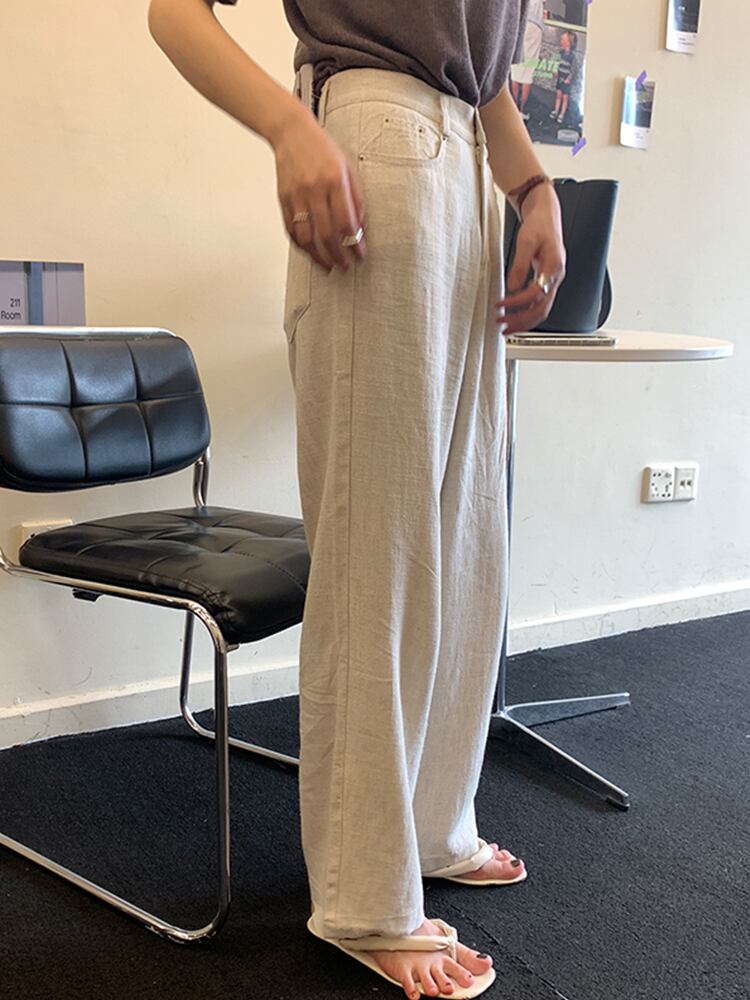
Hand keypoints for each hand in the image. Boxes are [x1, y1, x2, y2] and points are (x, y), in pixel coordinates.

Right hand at [273, 107, 366, 272]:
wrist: (291, 132)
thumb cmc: (322, 149)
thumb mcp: (348, 168)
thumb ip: (355, 198)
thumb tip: (360, 228)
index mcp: (334, 180)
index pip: (346, 222)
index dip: (354, 244)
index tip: (359, 255)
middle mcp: (314, 189)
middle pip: (326, 234)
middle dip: (338, 255)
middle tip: (345, 266)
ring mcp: (296, 195)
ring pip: (306, 237)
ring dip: (318, 256)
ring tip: (328, 265)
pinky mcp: (283, 199)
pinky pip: (291, 229)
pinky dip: (302, 245)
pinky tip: (311, 252)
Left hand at [496, 182, 564, 334]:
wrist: (546, 213)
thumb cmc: (539, 224)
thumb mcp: (526, 241)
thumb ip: (519, 266)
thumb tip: (512, 287)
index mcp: (553, 267)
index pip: (534, 294)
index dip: (516, 303)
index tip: (500, 305)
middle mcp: (555, 277)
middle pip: (541, 309)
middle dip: (522, 321)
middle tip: (503, 327)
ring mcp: (552, 280)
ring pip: (541, 309)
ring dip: (524, 321)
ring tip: (507, 327)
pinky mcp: (546, 280)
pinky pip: (539, 302)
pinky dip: (527, 312)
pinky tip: (515, 315)